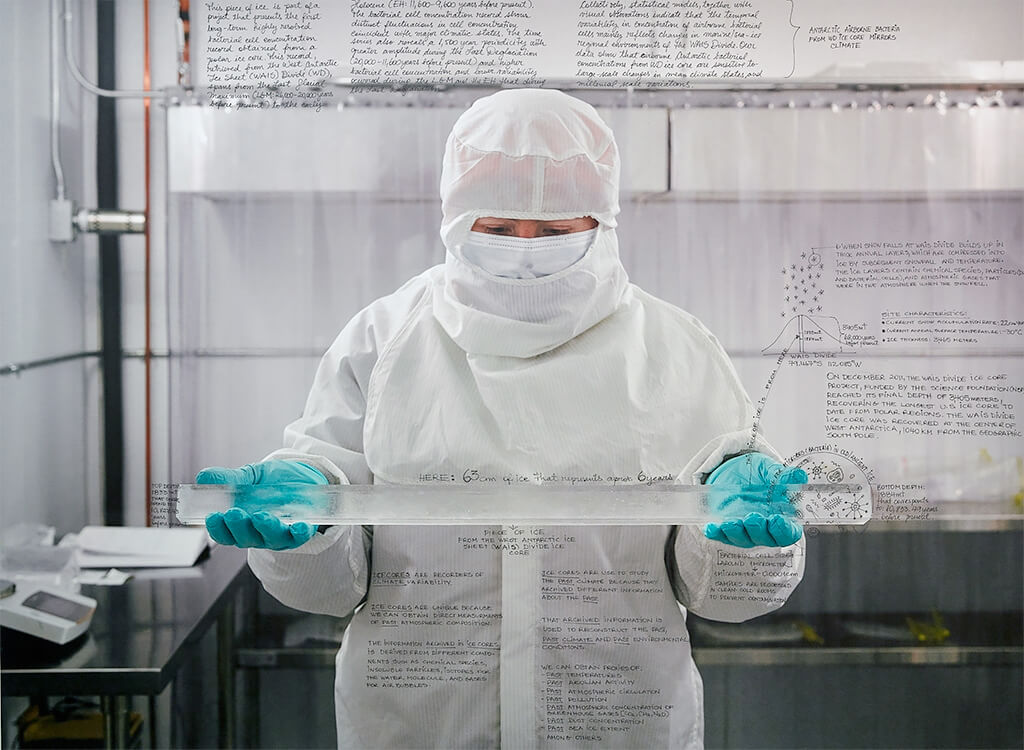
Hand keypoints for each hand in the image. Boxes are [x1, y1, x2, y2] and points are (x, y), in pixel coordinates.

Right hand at [196, 460, 326, 549]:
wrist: (302, 477)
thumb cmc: (272, 482)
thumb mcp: (249, 476)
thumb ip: (230, 479)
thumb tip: (203, 477)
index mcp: (240, 524)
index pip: (224, 533)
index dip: (217, 528)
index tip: (212, 516)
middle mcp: (258, 534)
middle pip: (245, 538)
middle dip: (238, 527)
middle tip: (233, 514)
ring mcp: (279, 535)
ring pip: (271, 538)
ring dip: (265, 528)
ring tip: (259, 516)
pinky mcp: (301, 531)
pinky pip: (300, 536)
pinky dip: (299, 532)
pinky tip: (299, 525)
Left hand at [704, 453, 805, 547]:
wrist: (735, 471)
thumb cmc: (758, 474)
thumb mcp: (770, 470)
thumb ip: (784, 476)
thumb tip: (800, 476)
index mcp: (782, 517)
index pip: (788, 533)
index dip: (784, 530)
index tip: (778, 520)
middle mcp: (765, 528)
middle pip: (765, 539)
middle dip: (758, 530)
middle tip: (753, 518)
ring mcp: (745, 531)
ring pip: (743, 539)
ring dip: (736, 533)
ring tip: (731, 522)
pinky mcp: (726, 529)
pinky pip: (721, 535)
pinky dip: (716, 533)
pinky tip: (711, 527)